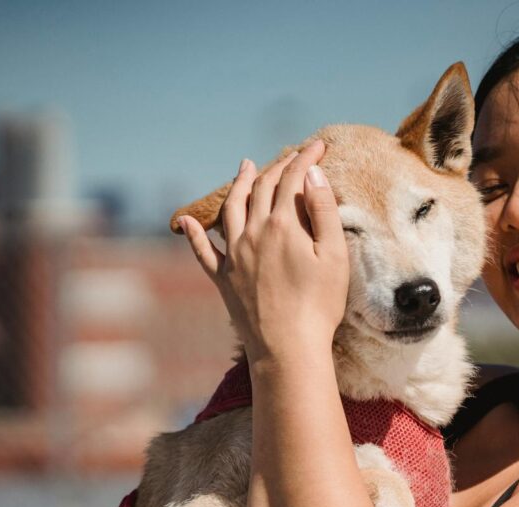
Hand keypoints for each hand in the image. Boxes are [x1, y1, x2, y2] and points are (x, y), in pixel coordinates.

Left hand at [177, 140, 348, 364]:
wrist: (288, 348)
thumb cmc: (319, 305)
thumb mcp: (334, 256)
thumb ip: (323, 211)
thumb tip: (312, 175)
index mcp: (283, 225)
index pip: (293, 179)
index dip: (306, 158)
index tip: (318, 146)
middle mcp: (252, 233)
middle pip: (262, 188)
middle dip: (278, 166)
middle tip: (291, 156)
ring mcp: (234, 255)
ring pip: (231, 209)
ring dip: (239, 184)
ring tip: (245, 168)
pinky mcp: (224, 279)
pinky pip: (202, 250)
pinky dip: (194, 233)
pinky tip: (185, 221)